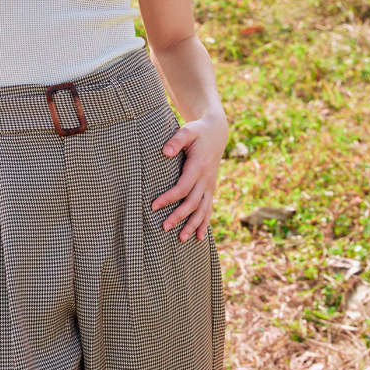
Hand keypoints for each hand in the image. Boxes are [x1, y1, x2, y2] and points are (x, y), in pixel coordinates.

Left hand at [150, 111, 227, 241]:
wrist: (216, 132)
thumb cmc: (197, 131)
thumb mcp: (187, 130)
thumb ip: (176, 140)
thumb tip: (165, 152)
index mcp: (199, 166)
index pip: (183, 187)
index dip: (169, 198)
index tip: (153, 206)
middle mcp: (206, 178)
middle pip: (193, 202)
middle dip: (179, 216)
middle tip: (164, 227)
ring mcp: (210, 185)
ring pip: (203, 209)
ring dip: (193, 225)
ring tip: (181, 239)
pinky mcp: (211, 188)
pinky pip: (208, 208)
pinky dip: (204, 223)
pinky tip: (199, 237)